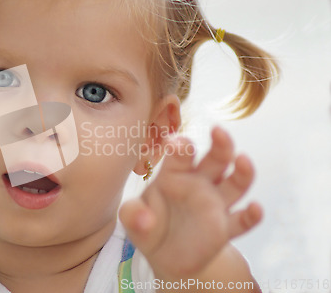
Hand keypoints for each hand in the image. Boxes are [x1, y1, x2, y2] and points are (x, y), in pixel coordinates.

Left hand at [119, 127, 261, 278]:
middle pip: (216, 159)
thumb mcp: (132, 220)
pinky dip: (251, 216)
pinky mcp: (225, 228)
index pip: (180, 155)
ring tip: (243, 160)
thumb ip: (132, 214)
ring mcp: (215, 205)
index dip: (180, 146)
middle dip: (220, 144)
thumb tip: (144, 220)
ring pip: (235, 184)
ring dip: (242, 172)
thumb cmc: (147, 226)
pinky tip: (255, 208)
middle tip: (219, 131)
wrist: (165, 256)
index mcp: (174, 174)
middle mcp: (199, 183)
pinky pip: (242, 221)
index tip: (176, 142)